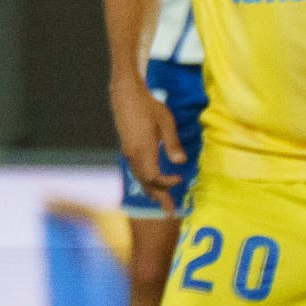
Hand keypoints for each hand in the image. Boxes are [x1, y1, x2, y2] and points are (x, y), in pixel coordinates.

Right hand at [112, 80, 184, 216]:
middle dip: (158, 197)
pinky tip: (150, 182)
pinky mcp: (127, 147)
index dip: (167, 183)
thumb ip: (172, 143)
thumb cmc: (148, 105)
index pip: (154, 177)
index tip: (180, 179)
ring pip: (139, 177)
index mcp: (143, 149)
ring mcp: (128, 151)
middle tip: (169, 212)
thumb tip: (180, 163)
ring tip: (161, 202)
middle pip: (145, 182)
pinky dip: (144, 180)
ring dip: (151, 190)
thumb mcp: (166, 122)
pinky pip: (135, 170)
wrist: (125, 93)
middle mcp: (133, 154)